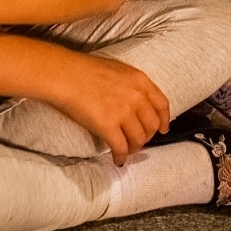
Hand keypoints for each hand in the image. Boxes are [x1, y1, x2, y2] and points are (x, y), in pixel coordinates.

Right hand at [46, 54, 169, 164]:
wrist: (66, 75)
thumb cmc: (85, 70)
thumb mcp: (118, 70)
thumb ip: (131, 85)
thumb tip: (134, 102)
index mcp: (140, 80)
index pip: (162, 105)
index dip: (164, 120)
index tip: (163, 129)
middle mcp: (136, 97)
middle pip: (151, 125)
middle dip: (146, 137)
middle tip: (138, 141)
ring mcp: (123, 112)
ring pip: (138, 139)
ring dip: (133, 148)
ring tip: (126, 151)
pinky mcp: (108, 126)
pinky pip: (121, 147)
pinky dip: (120, 157)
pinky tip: (117, 160)